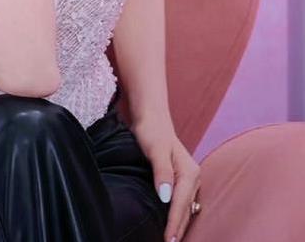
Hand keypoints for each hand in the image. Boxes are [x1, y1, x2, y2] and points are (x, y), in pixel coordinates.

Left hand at [131, 115, 201, 241]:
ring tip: (171, 239)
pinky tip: (172, 223)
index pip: (181, 204)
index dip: (174, 224)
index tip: (168, 241)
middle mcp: (193, 176)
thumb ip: (161, 172)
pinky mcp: (182, 179)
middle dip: (179, 229)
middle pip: (186, 209)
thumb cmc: (152, 130)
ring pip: (186, 207)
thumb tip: (166, 197)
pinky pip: (183, 202)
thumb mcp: (154, 149)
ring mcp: (189, 178)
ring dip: (180, 224)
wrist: (152, 116)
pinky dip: (179, 214)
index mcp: (189, 172)